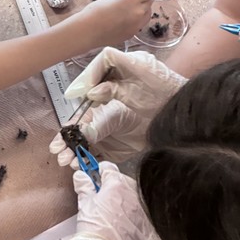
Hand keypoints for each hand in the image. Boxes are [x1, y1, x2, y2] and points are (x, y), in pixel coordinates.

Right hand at [48, 46, 184, 165]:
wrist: (181, 113)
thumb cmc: (163, 85)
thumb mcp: (140, 73)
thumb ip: (115, 84)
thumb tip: (92, 93)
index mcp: (105, 91)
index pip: (83, 101)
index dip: (70, 118)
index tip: (64, 126)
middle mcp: (102, 112)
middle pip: (79, 126)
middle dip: (67, 138)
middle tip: (58, 151)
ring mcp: (108, 131)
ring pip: (85, 142)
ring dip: (74, 151)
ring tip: (66, 162)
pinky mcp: (115, 147)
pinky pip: (98, 154)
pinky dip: (88, 160)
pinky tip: (79, 166)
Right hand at [72, 160, 150, 239]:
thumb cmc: (94, 228)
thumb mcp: (84, 204)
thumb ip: (84, 186)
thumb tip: (81, 176)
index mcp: (116, 185)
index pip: (109, 169)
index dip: (100, 171)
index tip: (96, 175)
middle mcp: (132, 194)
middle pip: (122, 182)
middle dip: (112, 186)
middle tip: (101, 196)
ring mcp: (141, 209)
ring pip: (132, 197)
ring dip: (123, 200)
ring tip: (111, 212)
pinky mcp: (146, 224)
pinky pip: (139, 214)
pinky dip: (131, 215)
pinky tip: (121, 223)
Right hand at [79, 0, 153, 47]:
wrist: (88, 31)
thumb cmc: (96, 11)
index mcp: (132, 0)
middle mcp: (138, 12)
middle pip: (149, 3)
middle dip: (143, 1)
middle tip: (134, 1)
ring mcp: (136, 25)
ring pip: (147, 15)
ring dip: (142, 12)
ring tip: (130, 12)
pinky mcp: (132, 34)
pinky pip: (139, 25)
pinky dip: (135, 22)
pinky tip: (124, 22)